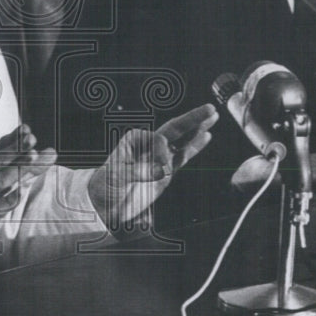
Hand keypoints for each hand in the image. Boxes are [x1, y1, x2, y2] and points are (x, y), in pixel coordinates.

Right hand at [0, 124, 55, 264]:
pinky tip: (20, 194)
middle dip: (16, 149)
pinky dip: (7, 201)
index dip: (12, 140)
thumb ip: (22, 167)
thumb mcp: (3, 184)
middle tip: (32, 138)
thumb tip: (46, 151)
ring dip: (17, 168)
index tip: (26, 129)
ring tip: (33, 157)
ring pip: (0, 182)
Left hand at [88, 104, 217, 229]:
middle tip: (209, 108)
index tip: (160, 173)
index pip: (159, 139)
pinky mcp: (165, 173)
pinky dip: (195, 146)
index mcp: (135, 140)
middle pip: (174, 129)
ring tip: (212, 116)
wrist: (103, 206)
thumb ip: (138, 171)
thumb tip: (161, 171)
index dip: (163, 154)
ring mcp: (158, 159)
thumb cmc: (105, 187)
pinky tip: (206, 136)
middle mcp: (148, 146)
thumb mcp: (117, 176)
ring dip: (197, 129)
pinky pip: (183, 156)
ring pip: (182, 140)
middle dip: (192, 119)